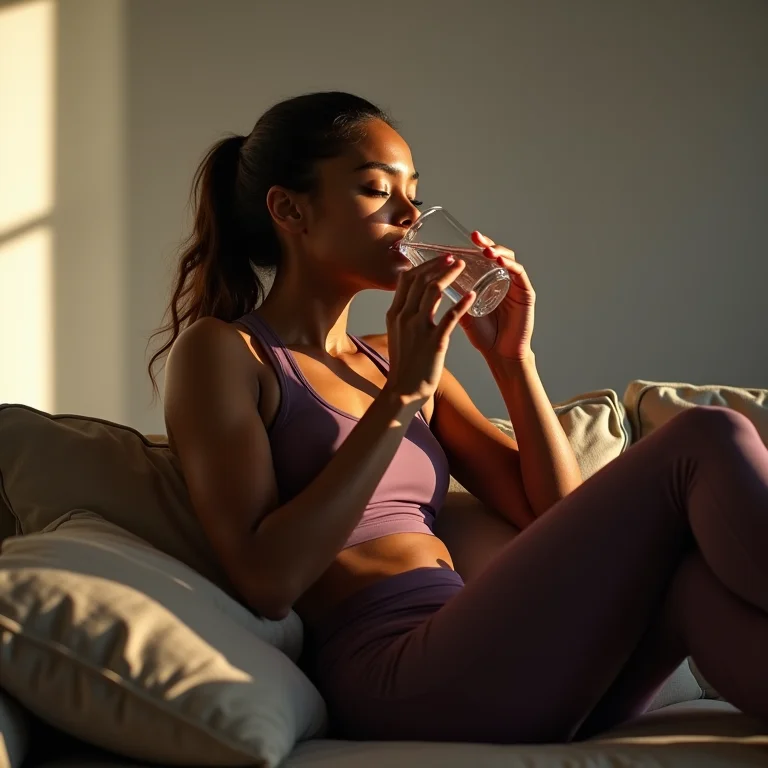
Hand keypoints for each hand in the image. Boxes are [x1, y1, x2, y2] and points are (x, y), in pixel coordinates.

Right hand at [385, 255, 475, 406]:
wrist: (403, 391)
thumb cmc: (404, 365)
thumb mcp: (398, 335)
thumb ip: (405, 317)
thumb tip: (416, 302)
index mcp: (395, 314)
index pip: (406, 279)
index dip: (423, 265)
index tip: (437, 260)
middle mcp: (404, 316)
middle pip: (420, 279)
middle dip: (438, 264)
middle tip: (453, 257)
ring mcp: (418, 328)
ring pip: (435, 291)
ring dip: (450, 275)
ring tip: (464, 267)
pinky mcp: (434, 341)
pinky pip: (451, 316)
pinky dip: (463, 302)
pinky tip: (474, 295)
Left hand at [459, 231, 534, 360]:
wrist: (501, 356)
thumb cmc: (484, 336)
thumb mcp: (463, 313)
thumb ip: (453, 299)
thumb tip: (430, 287)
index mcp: (491, 282)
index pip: (484, 258)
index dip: (474, 247)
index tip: (463, 239)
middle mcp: (505, 280)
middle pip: (497, 254)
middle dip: (486, 243)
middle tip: (474, 236)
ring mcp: (516, 286)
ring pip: (510, 259)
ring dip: (498, 251)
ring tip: (485, 249)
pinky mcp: (526, 294)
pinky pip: (520, 274)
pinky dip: (511, 265)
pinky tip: (499, 261)